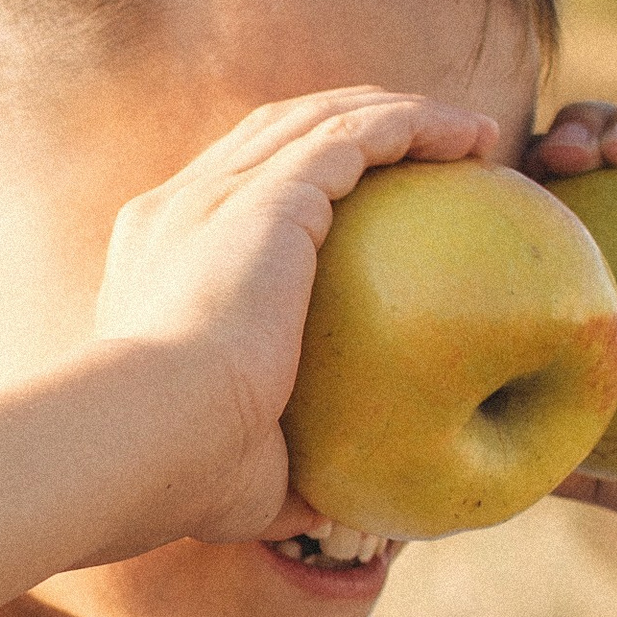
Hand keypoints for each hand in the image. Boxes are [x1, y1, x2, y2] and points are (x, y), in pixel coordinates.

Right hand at [93, 86, 503, 543]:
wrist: (145, 436)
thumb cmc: (184, 471)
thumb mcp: (233, 463)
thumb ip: (279, 466)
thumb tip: (326, 503)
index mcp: (156, 260)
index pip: (228, 193)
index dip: (298, 182)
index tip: (361, 205)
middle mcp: (180, 207)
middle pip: (275, 134)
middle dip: (352, 126)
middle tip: (425, 151)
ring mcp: (222, 193)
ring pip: (322, 119)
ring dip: (399, 113)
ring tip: (467, 133)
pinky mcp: (271, 195)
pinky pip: (359, 134)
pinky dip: (416, 124)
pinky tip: (470, 137)